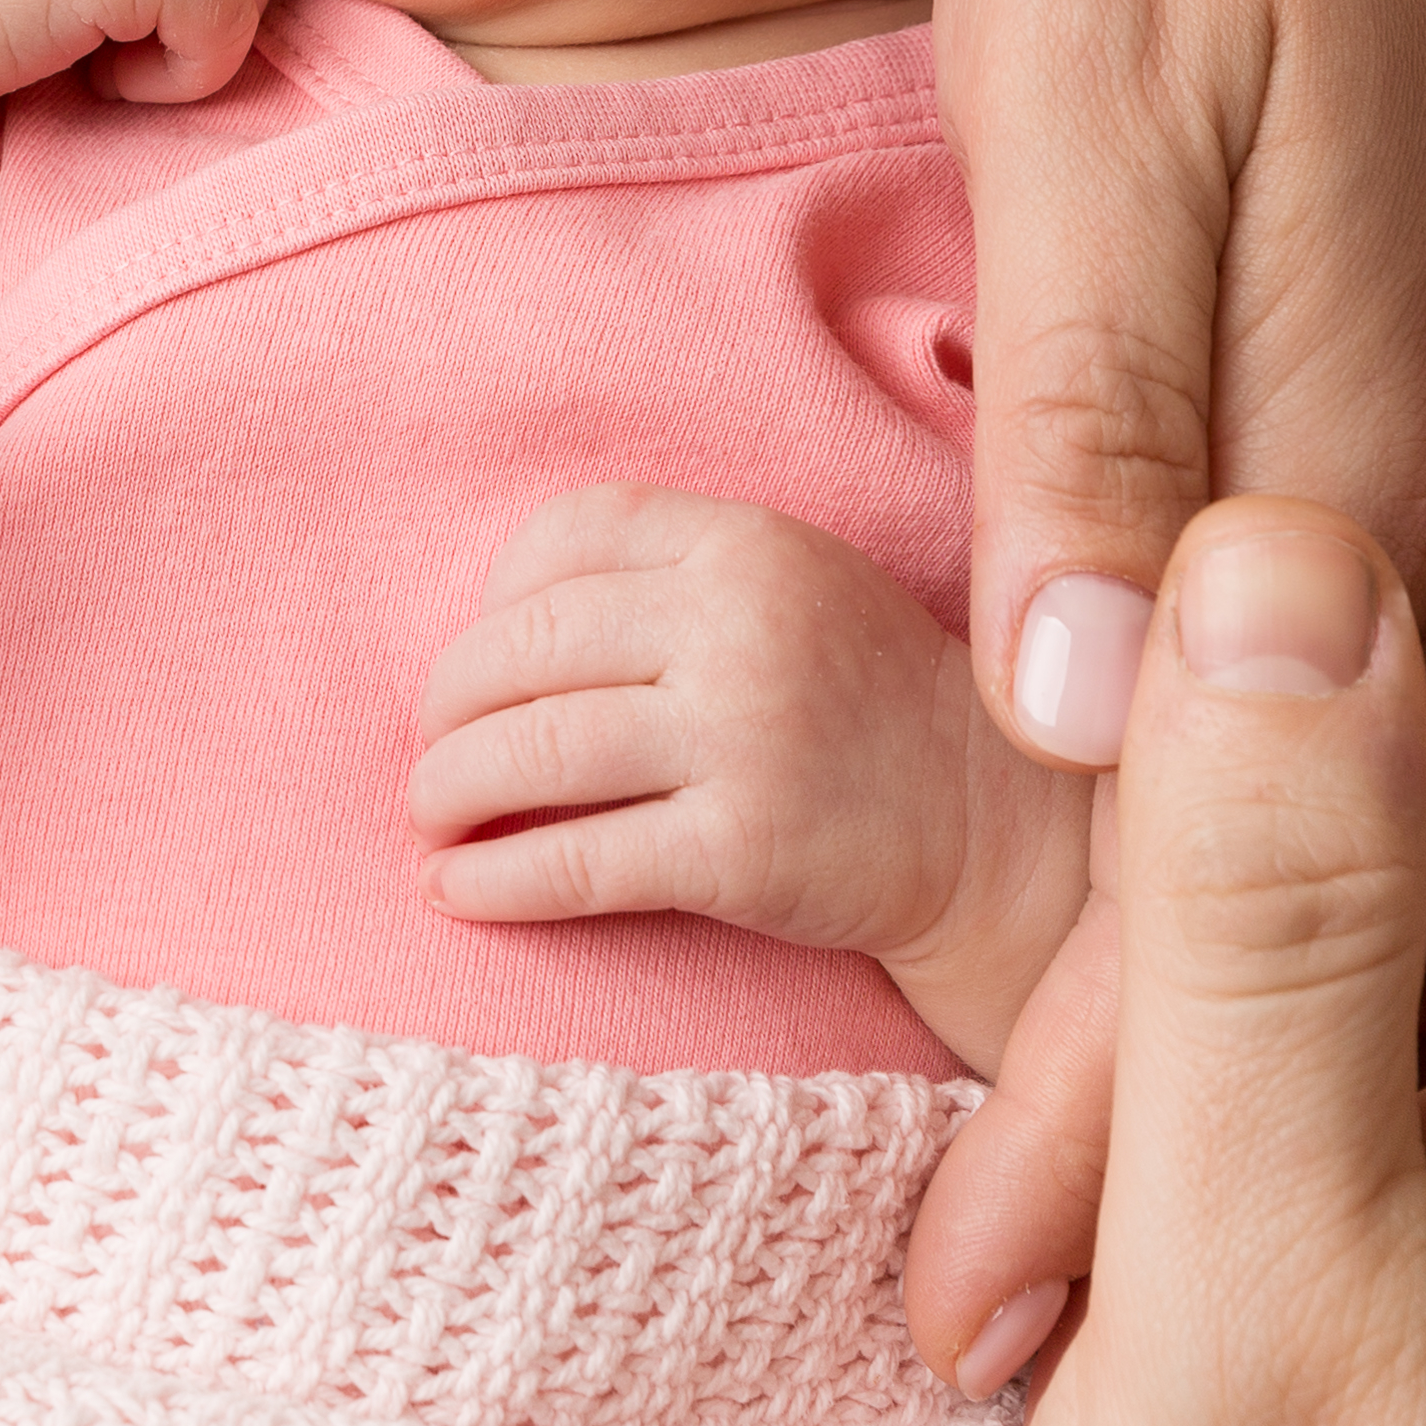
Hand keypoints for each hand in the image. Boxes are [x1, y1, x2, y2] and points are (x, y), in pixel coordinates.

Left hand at [408, 487, 1088, 1071]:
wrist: (996, 832)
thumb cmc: (856, 706)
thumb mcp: (783, 589)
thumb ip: (659, 578)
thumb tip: (481, 625)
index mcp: (745, 542)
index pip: (562, 535)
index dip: (494, 601)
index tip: (483, 666)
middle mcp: (742, 625)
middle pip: (521, 648)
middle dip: (447, 710)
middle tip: (432, 756)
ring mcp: (745, 736)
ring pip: (530, 752)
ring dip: (446, 793)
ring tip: (430, 820)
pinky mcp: (743, 848)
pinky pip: (573, 860)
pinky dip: (489, 879)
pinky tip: (453, 891)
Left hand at [907, 0, 1425, 1358]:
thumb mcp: (1090, 103)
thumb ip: (1103, 403)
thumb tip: (1089, 696)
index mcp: (1352, 470)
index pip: (1220, 879)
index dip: (1098, 1111)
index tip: (979, 1312)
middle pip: (1336, 925)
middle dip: (1188, 1167)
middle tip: (1031, 1386)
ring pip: (1414, 873)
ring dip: (1293, 1074)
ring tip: (1159, 1279)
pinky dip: (1368, 919)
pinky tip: (1313, 1013)